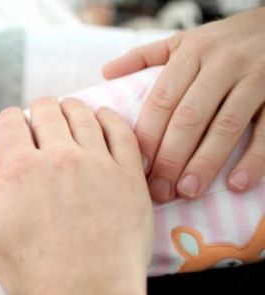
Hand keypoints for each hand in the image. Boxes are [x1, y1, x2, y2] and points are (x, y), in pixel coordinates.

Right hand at [0, 97, 153, 294]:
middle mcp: (59, 156)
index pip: (11, 122)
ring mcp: (98, 163)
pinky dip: (110, 119)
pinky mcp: (129, 176)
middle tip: (41, 122)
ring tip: (69, 113)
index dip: (9, 121)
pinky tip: (103, 119)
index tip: (13, 129)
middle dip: (39, 111)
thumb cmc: (32, 271)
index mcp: (20, 168)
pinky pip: (123, 132)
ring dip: (71, 109)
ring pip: (83, 115)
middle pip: (47, 110)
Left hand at [103, 7, 264, 201]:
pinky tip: (236, 184)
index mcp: (192, 54)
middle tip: (159, 190)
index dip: (149, 135)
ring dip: (205, 163)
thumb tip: (106, 73)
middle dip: (171, 158)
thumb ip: (145, 57)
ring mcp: (255, 79)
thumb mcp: (182, 41)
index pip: (163, 100)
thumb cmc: (221, 41)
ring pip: (225, 127)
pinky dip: (254, 159)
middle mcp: (222, 65)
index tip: (137, 167)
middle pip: (190, 117)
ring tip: (187, 191)